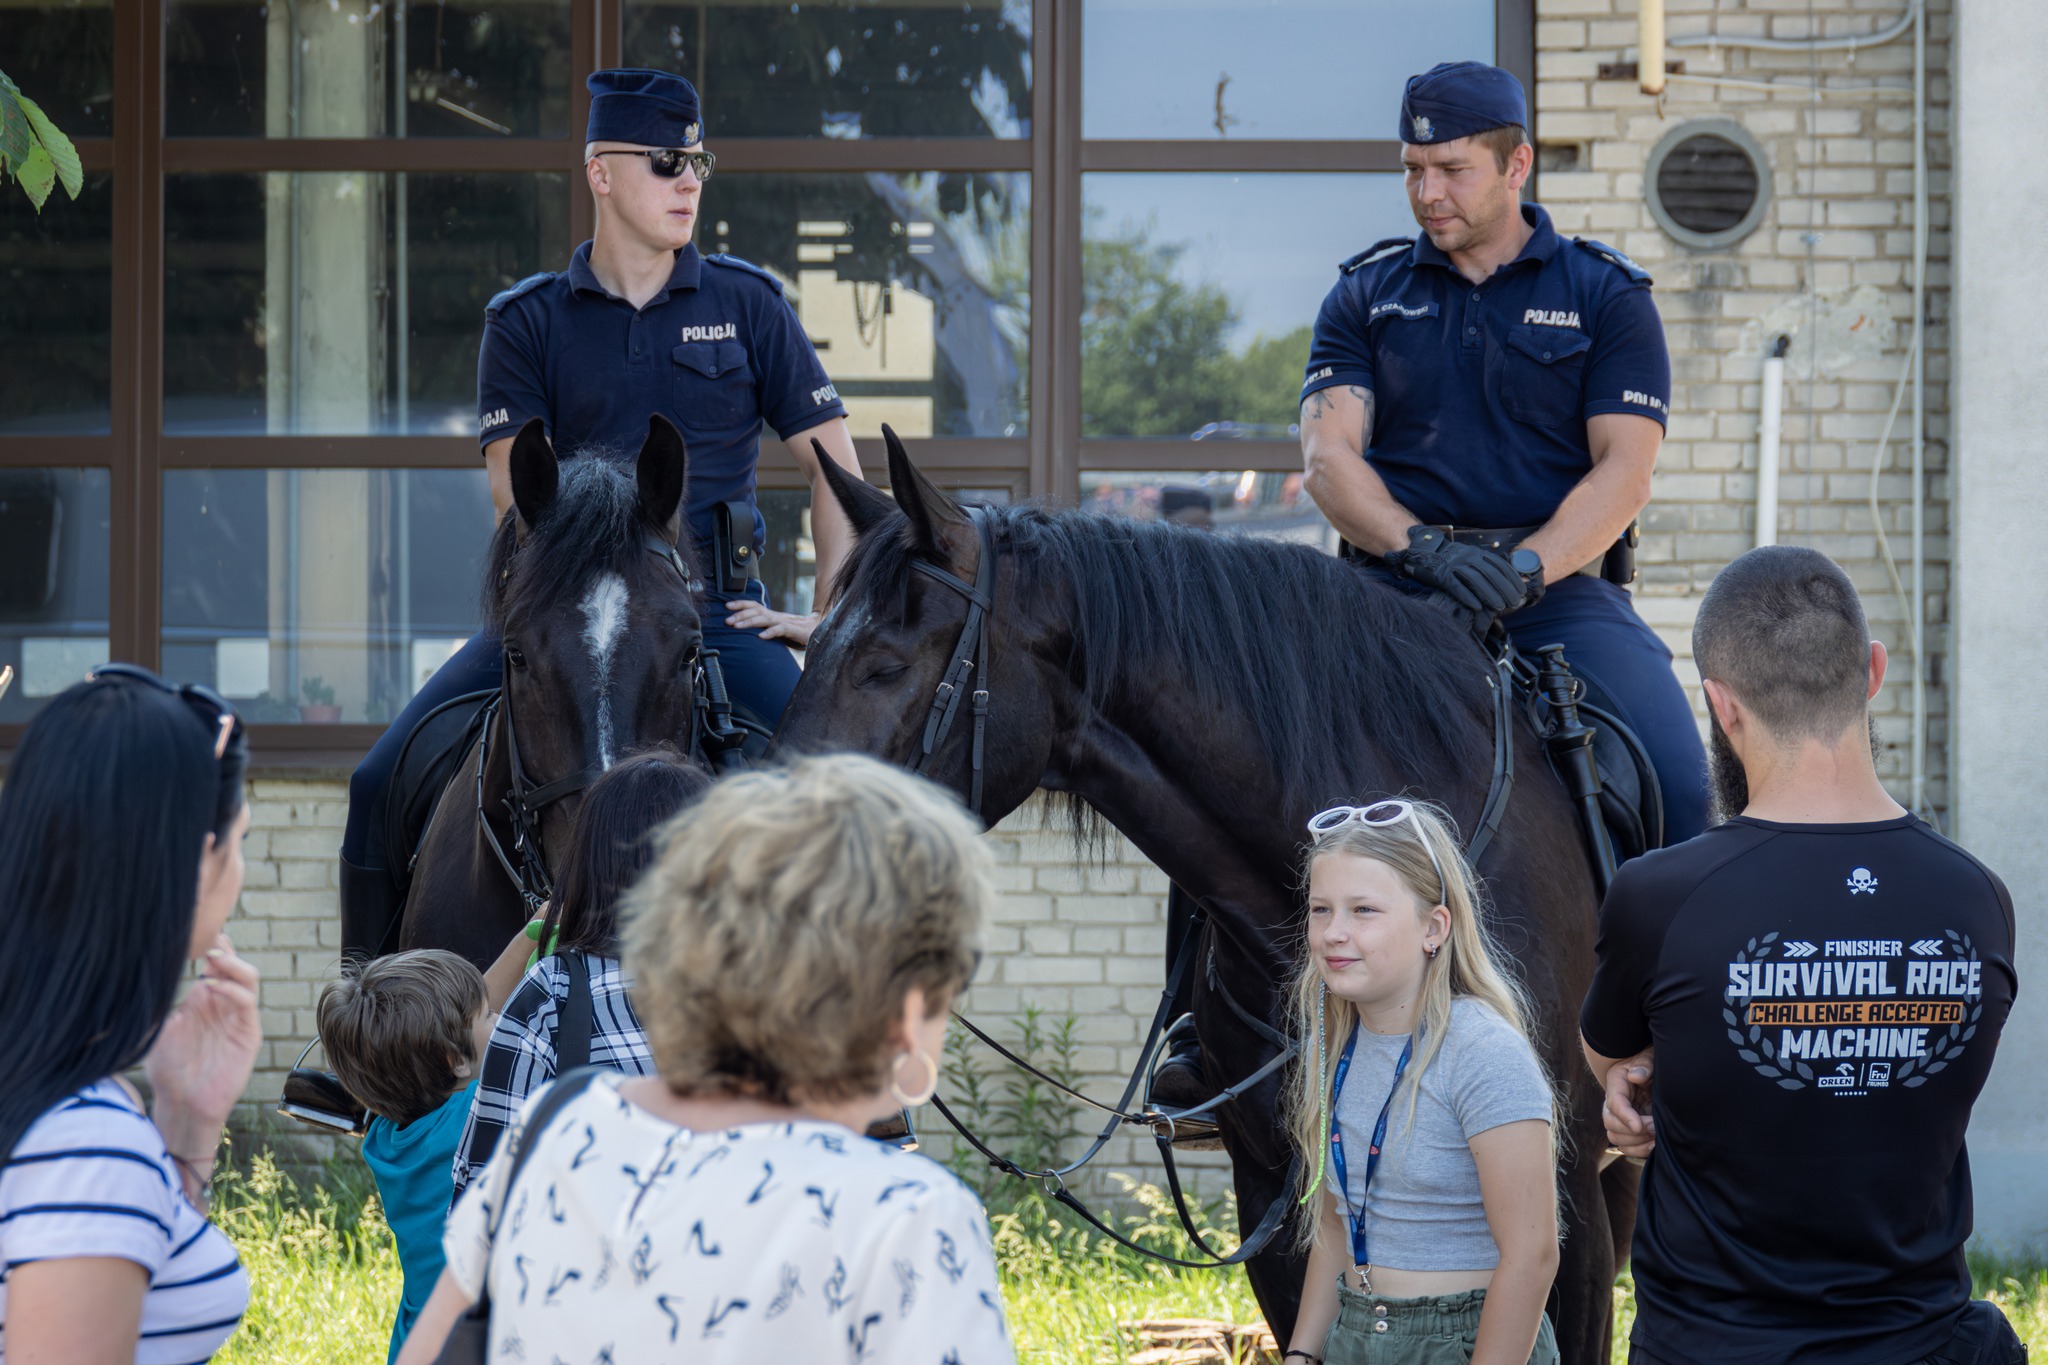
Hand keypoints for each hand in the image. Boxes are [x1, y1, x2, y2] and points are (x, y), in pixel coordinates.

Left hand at [145, 934, 262, 1136]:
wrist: (182, 1103)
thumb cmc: (168, 1069)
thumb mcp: (158, 1029)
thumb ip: (162, 1004)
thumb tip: (152, 973)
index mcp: (202, 999)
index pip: (213, 965)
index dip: (210, 947)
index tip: (193, 932)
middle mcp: (223, 1004)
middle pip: (234, 965)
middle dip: (224, 950)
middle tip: (206, 941)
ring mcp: (237, 1017)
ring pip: (248, 978)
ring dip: (233, 965)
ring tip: (213, 957)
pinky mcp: (248, 1033)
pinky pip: (247, 1003)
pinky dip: (233, 990)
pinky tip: (213, 987)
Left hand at [724, 599, 818, 648]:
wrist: (821, 631)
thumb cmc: (798, 633)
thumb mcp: (778, 630)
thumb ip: (767, 629)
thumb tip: (750, 633)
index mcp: (772, 615)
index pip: (754, 606)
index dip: (740, 604)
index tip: (726, 606)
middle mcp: (777, 616)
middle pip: (756, 610)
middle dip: (740, 614)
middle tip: (727, 620)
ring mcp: (785, 622)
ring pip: (764, 618)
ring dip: (749, 622)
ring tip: (737, 626)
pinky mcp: (795, 630)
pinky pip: (780, 629)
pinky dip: (770, 632)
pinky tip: (761, 637)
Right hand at [1386, 528, 1534, 616]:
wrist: (1421, 555)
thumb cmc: (1448, 562)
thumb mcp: (1468, 559)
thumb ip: (1483, 567)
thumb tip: (1505, 582)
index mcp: (1476, 552)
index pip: (1499, 565)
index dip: (1512, 578)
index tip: (1522, 590)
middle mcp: (1467, 556)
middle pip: (1491, 573)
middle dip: (1505, 589)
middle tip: (1515, 603)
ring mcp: (1454, 565)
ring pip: (1476, 581)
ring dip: (1490, 595)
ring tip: (1501, 607)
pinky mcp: (1441, 575)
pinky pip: (1456, 587)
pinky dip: (1468, 597)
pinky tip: (1478, 607)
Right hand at [1602, 1050, 1655, 1157]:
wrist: (1647, 1071)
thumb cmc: (1647, 1063)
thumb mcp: (1647, 1058)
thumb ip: (1644, 1065)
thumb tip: (1636, 1076)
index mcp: (1616, 1084)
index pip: (1614, 1103)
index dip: (1625, 1116)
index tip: (1640, 1125)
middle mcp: (1612, 1103)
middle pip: (1610, 1123)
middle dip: (1633, 1131)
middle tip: (1655, 1127)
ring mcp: (1618, 1118)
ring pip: (1615, 1138)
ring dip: (1636, 1142)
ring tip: (1655, 1137)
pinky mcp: (1627, 1129)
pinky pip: (1625, 1147)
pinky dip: (1638, 1150)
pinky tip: (1653, 1144)